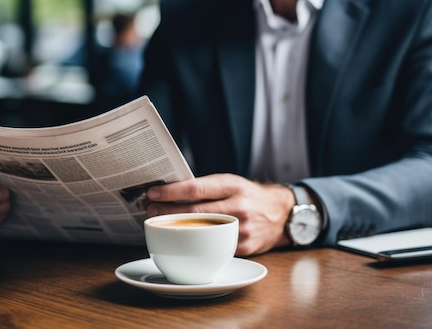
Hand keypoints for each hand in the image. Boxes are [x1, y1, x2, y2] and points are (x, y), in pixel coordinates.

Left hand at [146, 173, 294, 255]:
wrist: (282, 213)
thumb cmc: (249, 196)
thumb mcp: (232, 183)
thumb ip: (207, 188)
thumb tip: (171, 192)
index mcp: (233, 186)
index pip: (196, 188)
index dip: (171, 191)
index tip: (153, 192)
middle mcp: (238, 206)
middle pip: (194, 212)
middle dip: (167, 211)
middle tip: (150, 210)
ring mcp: (241, 229)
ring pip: (202, 232)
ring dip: (177, 229)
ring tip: (161, 225)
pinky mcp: (243, 247)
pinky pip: (214, 247)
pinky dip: (196, 244)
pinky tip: (183, 241)